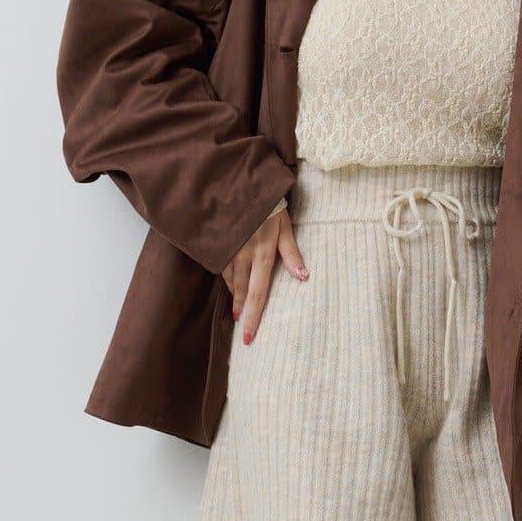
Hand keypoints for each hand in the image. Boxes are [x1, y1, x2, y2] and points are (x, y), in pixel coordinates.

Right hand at [222, 206, 308, 343]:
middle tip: (242, 326)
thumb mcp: (285, 225)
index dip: (254, 318)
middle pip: (242, 291)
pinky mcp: (217, 244)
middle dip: (242, 311)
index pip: (259, 294)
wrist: (236, 181)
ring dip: (235, 295)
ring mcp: (227, 250)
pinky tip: (231, 282)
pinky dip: (228, 278)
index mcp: (263, 254)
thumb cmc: (267, 203)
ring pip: (230, 280)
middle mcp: (243, 256)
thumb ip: (292, 252)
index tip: (249, 338)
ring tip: (238, 308)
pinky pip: (222, 267)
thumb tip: (304, 276)